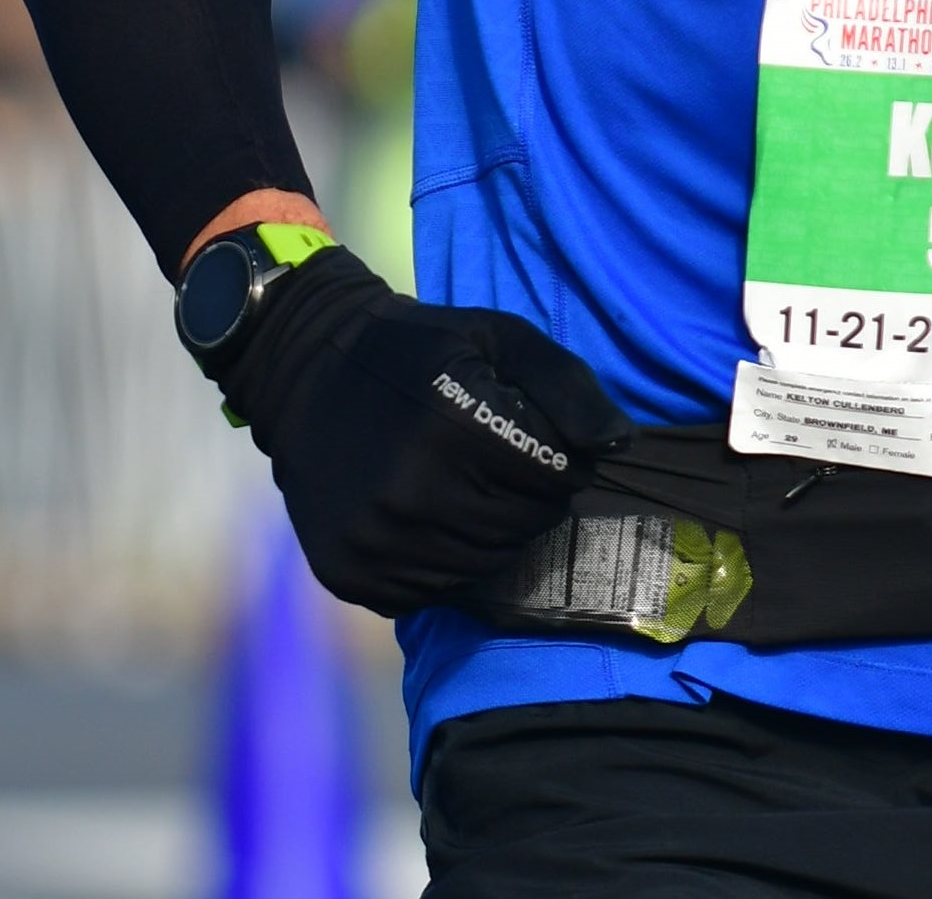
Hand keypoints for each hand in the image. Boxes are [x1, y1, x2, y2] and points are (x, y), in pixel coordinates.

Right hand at [201, 247, 630, 614]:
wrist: (310, 372)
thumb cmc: (422, 350)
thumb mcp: (500, 338)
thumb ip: (566, 386)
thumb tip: (621, 445)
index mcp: (452, 429)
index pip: (554, 480)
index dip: (559, 461)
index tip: (538, 441)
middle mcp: (410, 494)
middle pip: (522, 528)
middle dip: (531, 499)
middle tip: (504, 466)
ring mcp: (374, 541)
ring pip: (483, 566)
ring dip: (494, 534)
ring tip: (470, 487)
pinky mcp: (349, 574)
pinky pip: (433, 592)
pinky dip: (448, 562)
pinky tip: (433, 517)